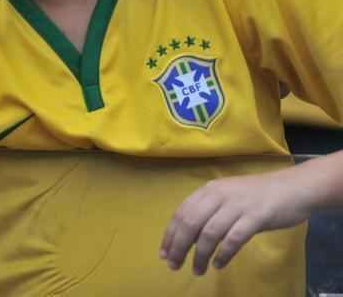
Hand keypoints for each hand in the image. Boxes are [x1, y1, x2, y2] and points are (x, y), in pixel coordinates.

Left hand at [160, 168, 310, 274]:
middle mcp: (219, 195)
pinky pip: (234, 238)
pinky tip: (218, 265)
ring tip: (198, 270)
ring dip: (201, 254)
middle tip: (174, 265)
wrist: (293, 187)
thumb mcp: (227, 197)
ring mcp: (237, 205)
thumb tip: (190, 236)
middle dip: (180, 246)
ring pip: (210, 232)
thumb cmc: (258, 195)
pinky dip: (224, 254)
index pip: (181, 212)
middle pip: (191, 223)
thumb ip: (209, 211)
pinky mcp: (256, 217)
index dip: (170, 234)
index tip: (164, 253)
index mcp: (209, 190)